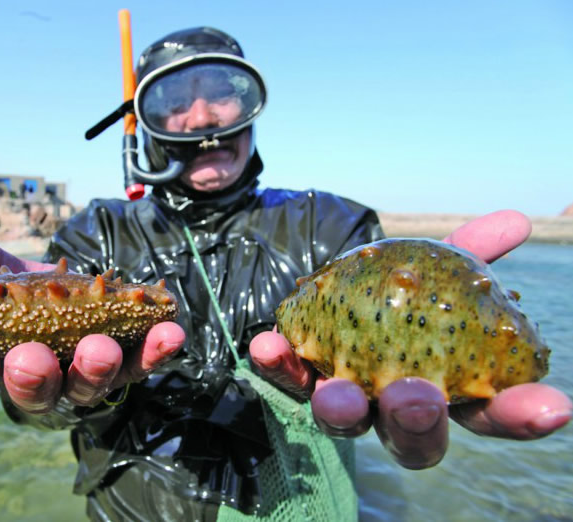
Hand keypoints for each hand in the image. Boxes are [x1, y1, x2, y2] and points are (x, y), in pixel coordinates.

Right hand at [0, 232, 184, 414]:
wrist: (97, 309)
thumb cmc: (43, 300)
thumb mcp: (14, 279)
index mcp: (6, 360)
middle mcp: (48, 379)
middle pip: (36, 390)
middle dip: (32, 376)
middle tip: (30, 357)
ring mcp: (90, 377)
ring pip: (91, 383)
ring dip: (94, 366)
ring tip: (99, 347)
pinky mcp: (130, 365)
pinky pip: (143, 362)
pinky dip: (156, 349)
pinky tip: (169, 332)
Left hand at [250, 210, 571, 469]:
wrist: (342, 288)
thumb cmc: (408, 288)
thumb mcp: (443, 267)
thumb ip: (472, 252)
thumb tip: (515, 221)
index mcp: (451, 387)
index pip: (493, 413)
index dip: (521, 414)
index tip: (554, 407)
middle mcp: (397, 407)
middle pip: (414, 437)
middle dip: (417, 423)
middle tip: (419, 399)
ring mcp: (348, 400)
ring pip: (346, 421)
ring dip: (342, 409)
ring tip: (339, 395)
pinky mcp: (301, 381)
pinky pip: (288, 379)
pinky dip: (279, 365)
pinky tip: (267, 346)